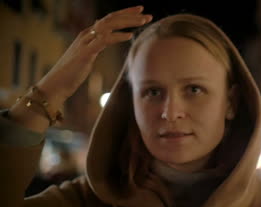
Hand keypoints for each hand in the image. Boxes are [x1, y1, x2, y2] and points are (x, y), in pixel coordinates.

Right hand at [37, 5, 152, 103]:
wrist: (56, 84)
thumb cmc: (72, 72)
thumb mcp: (87, 55)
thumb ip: (96, 45)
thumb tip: (105, 37)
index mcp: (88, 34)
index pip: (109, 18)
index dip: (125, 13)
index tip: (140, 11)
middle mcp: (87, 34)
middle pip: (111, 18)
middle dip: (130, 15)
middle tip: (147, 15)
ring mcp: (85, 42)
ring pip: (109, 25)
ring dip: (128, 22)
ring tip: (143, 21)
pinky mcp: (86, 53)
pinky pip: (104, 40)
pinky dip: (117, 36)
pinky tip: (129, 36)